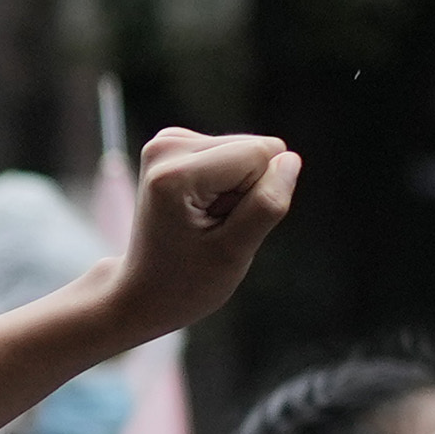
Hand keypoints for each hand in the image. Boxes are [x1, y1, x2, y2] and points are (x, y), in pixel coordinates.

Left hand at [89, 130, 299, 344]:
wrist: (144, 291)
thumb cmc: (186, 281)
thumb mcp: (234, 252)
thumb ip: (267, 204)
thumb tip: (290, 160)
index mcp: (176, 172)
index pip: (262, 154)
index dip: (259, 195)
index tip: (224, 226)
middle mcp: (167, 145)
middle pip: (255, 149)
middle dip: (246, 191)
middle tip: (213, 227)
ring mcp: (168, 142)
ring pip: (247, 151)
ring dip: (236, 191)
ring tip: (205, 222)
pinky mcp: (176, 145)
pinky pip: (232, 155)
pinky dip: (225, 185)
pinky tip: (200, 211)